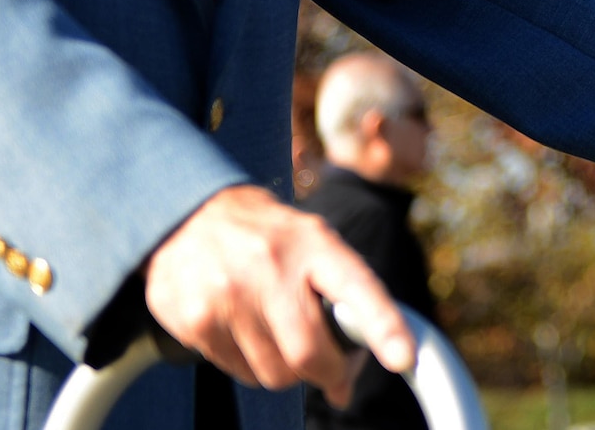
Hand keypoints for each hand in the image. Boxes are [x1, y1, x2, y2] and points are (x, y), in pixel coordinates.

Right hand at [144, 185, 415, 402]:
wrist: (190, 213)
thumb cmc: (270, 239)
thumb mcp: (313, 244)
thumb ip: (344, 300)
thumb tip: (351, 381)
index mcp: (313, 243)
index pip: (355, 286)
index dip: (383, 325)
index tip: (404, 359)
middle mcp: (269, 265)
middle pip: (308, 353)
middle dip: (325, 372)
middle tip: (328, 368)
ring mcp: (227, 292)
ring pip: (272, 374)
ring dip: (283, 368)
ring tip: (273, 329)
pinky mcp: (194, 318)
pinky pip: (237, 372)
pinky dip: (247, 363)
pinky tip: (241, 325)